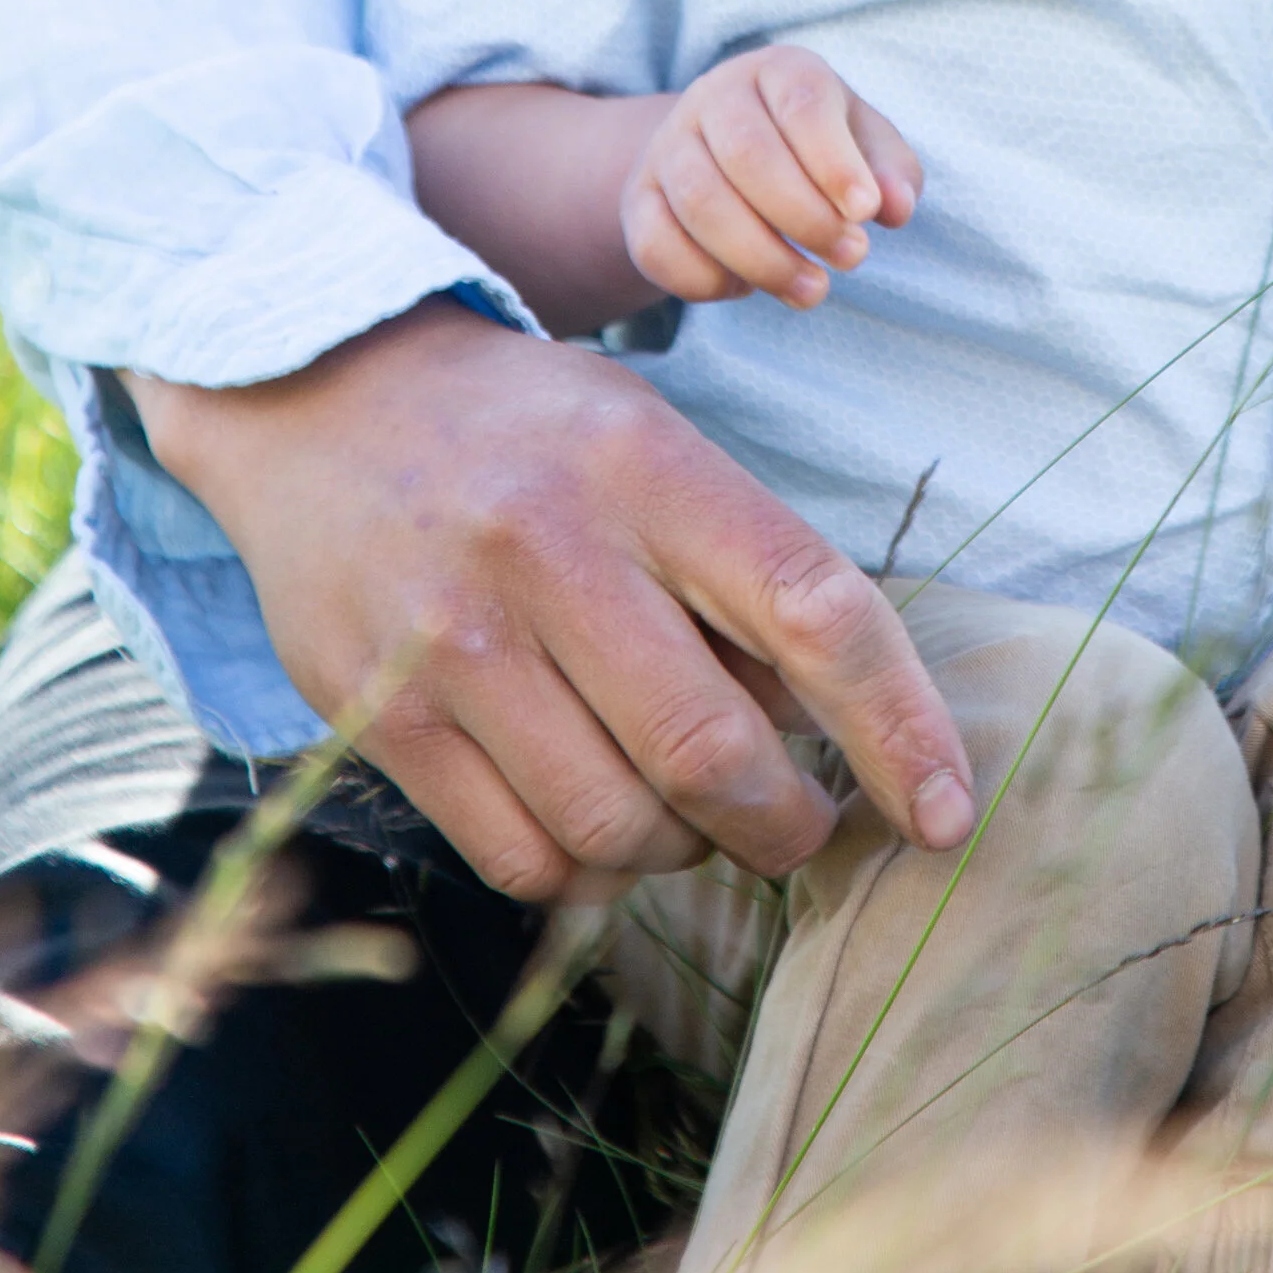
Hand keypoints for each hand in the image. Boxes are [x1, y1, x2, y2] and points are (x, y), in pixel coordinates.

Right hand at [128, 298, 973, 901]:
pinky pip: (523, 861)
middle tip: (797, 826)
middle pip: (712, 752)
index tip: (948, 810)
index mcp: (649, 466)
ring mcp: (457, 641)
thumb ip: (739, 572)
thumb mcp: (651, 444)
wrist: (323, 399)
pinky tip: (596, 823)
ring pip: (618, 827)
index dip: (900, 727)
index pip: (813, 612)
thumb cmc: (529, 437)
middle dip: (784, 825)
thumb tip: (824, 731)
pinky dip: (588, 873)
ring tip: (683, 811)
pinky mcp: (383, 717)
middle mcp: (552, 549)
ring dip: (681, 851)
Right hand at [623, 47, 921, 308]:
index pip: (802, 103)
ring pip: (700, 203)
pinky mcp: (637, 200)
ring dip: (762, 258)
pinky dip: (704, 279)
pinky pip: (656, 245)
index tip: (866, 213)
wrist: (727, 154)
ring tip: (813, 289)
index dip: (834, 161)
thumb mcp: (865, 143)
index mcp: (778, 70)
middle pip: (748, 154)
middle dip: (805, 218)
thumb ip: (890, 170)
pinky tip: (745, 288)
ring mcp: (667, 146)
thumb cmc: (817, 146)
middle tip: (852, 258)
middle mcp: (713, 96)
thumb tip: (895, 206)